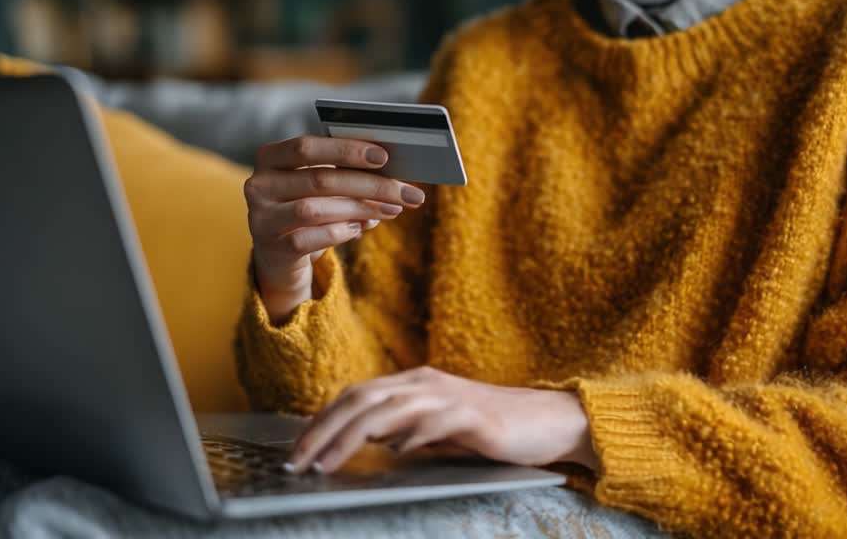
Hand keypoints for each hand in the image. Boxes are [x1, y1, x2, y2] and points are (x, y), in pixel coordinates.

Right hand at [244, 135, 427, 323]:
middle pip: (320, 179)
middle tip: (407, 192)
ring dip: (361, 209)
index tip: (383, 156)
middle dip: (370, 185)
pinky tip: (360, 228)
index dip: (346, 150)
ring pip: (316, 209)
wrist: (281, 255)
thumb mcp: (321, 186)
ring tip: (391, 210)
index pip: (306, 147)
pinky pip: (311, 238)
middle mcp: (259, 184)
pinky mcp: (271, 247)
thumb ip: (345, 173)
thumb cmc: (309, 207)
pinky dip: (342, 231)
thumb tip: (392, 174)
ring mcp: (261, 217)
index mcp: (271, 157)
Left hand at [285, 366, 599, 473]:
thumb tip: (361, 439)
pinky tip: (394, 452)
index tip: (296, 449)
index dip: (321, 420)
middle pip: (362, 398)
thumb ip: (402, 428)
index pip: (356, 395)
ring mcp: (451, 397)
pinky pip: (435, 421)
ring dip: (351, 436)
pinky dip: (410, 435)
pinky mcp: (474, 417)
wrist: (549, 420)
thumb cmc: (492, 428)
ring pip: (388, 409)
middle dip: (323, 430)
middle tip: (298, 460)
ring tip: (327, 463)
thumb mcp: (437, 426)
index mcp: (415, 384)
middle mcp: (427, 384)